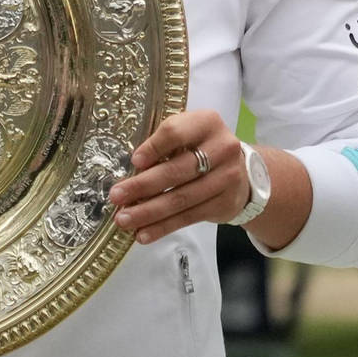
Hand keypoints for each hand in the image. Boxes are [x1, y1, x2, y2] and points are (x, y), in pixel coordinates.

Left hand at [107, 110, 246, 243]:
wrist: (241, 172)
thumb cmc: (202, 148)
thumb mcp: (187, 135)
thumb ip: (164, 145)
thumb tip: (130, 170)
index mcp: (207, 122)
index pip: (176, 132)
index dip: (153, 147)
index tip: (134, 162)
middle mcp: (222, 148)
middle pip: (177, 170)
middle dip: (143, 186)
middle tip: (116, 196)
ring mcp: (227, 177)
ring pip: (181, 198)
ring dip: (149, 212)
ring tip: (124, 219)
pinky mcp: (225, 203)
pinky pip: (188, 217)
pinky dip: (163, 227)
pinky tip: (144, 233)